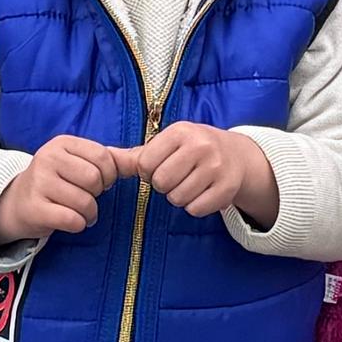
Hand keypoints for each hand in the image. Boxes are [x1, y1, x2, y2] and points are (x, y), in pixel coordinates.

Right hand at [0, 135, 118, 249]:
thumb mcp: (78, 162)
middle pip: (95, 179)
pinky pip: (73, 220)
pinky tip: (71, 221)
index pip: (103, 156)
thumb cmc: (56, 182)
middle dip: (98, 194)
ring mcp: (39, 183)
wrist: (16, 203)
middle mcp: (48, 158)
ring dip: (89, 213)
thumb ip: (111, 160)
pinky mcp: (35, 209)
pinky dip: (79, 224)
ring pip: (85, 202)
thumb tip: (141, 160)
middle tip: (87, 197)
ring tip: (80, 212)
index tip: (101, 182)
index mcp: (62, 143)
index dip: (110, 174)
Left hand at [135, 119, 276, 223]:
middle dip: (164, 185)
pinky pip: (196, 209)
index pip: (145, 164)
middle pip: (161, 183)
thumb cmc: (192, 149)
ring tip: (190, 183)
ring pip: (178, 198)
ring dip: (179, 196)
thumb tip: (105, 157)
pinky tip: (203, 192)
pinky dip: (195, 206)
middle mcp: (200, 146)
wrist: (237, 154)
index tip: (162, 166)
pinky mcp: (227, 188)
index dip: (149, 171)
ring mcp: (216, 167)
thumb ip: (137, 155)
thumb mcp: (168, 143)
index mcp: (181, 131)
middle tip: (177, 177)